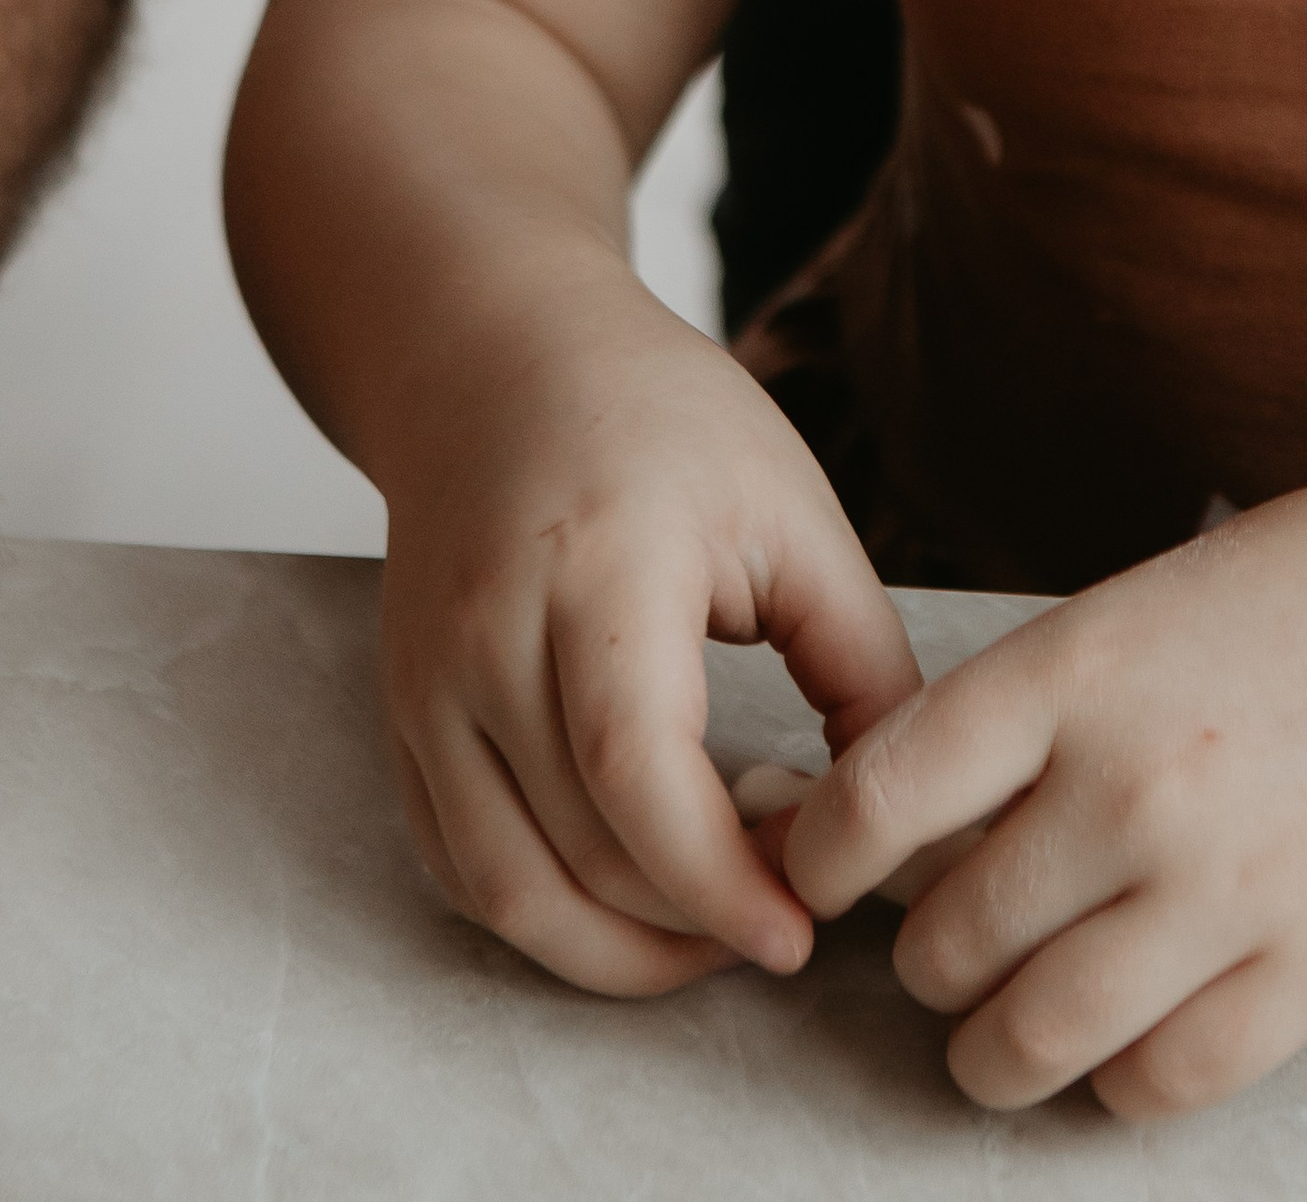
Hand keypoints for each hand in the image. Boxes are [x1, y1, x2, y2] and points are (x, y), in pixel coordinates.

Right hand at [380, 277, 918, 996]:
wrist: (497, 357)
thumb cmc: (659, 417)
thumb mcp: (791, 508)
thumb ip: (857, 655)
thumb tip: (903, 803)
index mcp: (596, 568)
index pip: (634, 771)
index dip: (716, 881)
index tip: (800, 933)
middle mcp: (487, 636)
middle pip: (577, 849)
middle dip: (691, 921)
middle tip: (785, 911)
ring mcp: (426, 686)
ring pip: (506, 887)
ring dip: (614, 949)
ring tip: (716, 930)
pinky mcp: (403, 719)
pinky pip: (461, 865)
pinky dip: (544, 914)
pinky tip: (631, 901)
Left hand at [783, 455, 1306, 1117]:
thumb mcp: (1149, 604)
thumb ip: (1034, 710)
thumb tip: (911, 831)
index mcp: (1081, 668)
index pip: (877, 799)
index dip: (819, 857)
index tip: (822, 872)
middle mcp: (1135, 785)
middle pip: (945, 941)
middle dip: (929, 954)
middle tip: (954, 933)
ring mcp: (1225, 890)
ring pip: (1029, 1040)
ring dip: (993, 1047)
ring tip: (1009, 1018)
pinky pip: (1156, 1085)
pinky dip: (1117, 1079)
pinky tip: (1129, 1030)